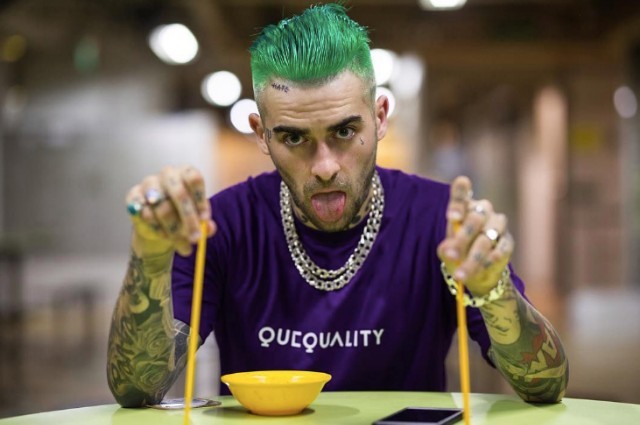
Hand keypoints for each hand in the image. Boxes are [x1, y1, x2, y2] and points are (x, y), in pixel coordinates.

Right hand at [125, 165, 215, 256]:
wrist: (159, 224)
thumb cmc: (183, 215)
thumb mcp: (197, 219)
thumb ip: (205, 224)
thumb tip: (208, 229)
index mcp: (186, 173)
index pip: (194, 178)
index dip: (200, 199)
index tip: (204, 219)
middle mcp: (168, 174)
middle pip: (179, 193)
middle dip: (188, 219)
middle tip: (195, 239)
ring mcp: (148, 183)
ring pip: (162, 207)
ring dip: (173, 230)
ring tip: (182, 245)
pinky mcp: (133, 197)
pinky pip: (145, 214)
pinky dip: (156, 229)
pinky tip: (164, 236)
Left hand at [437, 176, 513, 295]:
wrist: (477, 271)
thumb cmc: (458, 253)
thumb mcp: (447, 252)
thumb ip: (446, 249)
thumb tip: (447, 249)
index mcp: (464, 207)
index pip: (461, 194)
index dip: (459, 197)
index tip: (452, 215)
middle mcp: (483, 211)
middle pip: (474, 219)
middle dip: (462, 239)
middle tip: (451, 256)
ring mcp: (498, 225)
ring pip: (487, 238)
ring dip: (473, 257)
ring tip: (460, 274)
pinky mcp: (508, 241)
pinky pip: (501, 249)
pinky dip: (490, 261)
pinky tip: (481, 270)